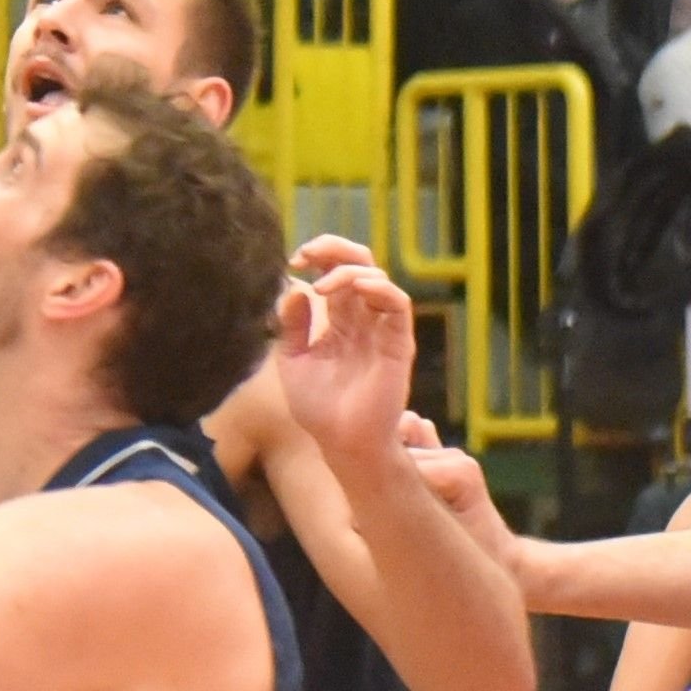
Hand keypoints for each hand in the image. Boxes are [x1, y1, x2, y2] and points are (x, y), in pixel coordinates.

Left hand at [270, 238, 416, 465]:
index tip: (293, 259)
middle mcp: (362, 319)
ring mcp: (381, 329)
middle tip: (307, 253)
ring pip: (377, 278)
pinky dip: (379, 287)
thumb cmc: (318, 408)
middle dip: (334, 248)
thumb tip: (293, 288)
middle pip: (359, 263)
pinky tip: (355, 289)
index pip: (335, 271)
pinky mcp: (398, 342)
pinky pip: (397, 304)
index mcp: (339, 319)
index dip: (318, 256)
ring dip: (349, 270)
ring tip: (322, 286)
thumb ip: (292, 325)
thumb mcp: (293, 360)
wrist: (340, 442)